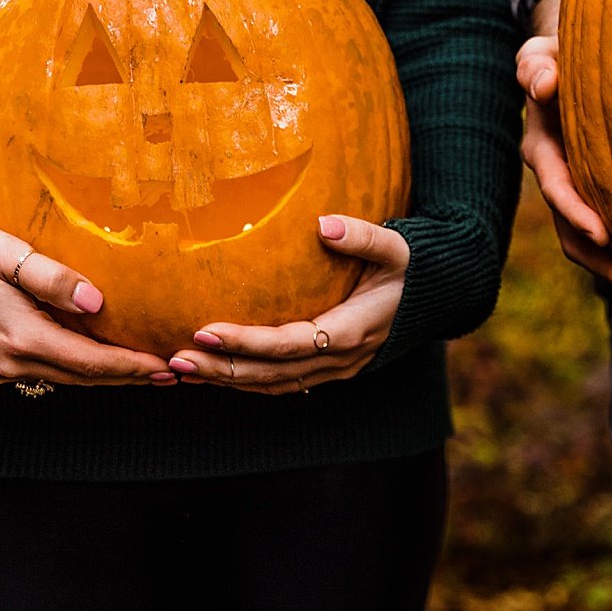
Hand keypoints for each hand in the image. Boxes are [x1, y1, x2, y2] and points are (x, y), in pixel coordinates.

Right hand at [0, 221, 171, 385]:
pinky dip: (74, 372)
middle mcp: (7, 364)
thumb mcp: (8, 253)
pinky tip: (97, 363)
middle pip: (82, 378)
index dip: (131, 366)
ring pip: (62, 380)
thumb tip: (96, 303)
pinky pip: (41, 375)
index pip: (90, 361)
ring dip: (104, 378)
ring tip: (144, 373)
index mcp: (18, 337)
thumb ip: (53, 279)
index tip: (165, 366)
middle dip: (127, 377)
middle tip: (170, 375)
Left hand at [168, 215, 409, 393]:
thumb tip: (324, 225)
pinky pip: (280, 383)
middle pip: (271, 375)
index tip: (205, 332)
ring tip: (179, 371)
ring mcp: (334, 369)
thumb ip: (363, 237)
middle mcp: (339, 359)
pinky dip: (244, 381)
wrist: (436, 297)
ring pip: (272, 385)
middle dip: (221, 370)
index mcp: (351, 331)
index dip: (246, 343)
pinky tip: (212, 373)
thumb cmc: (413, 267)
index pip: (288, 344)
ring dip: (226, 380)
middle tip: (175, 360)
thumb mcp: (397, 247)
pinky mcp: (327, 368)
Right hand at [518, 0, 611, 304]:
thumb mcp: (543, 52)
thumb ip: (537, 64)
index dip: (576, 210)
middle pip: (574, 231)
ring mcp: (577, 192)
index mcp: (543, 147)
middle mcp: (557, 177)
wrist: (570, 62)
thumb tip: (543, 85)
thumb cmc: (562, 53)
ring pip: (591, 244)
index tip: (604, 232)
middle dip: (607, 262)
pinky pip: (611, 237)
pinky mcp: (598, 198)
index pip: (556, 185)